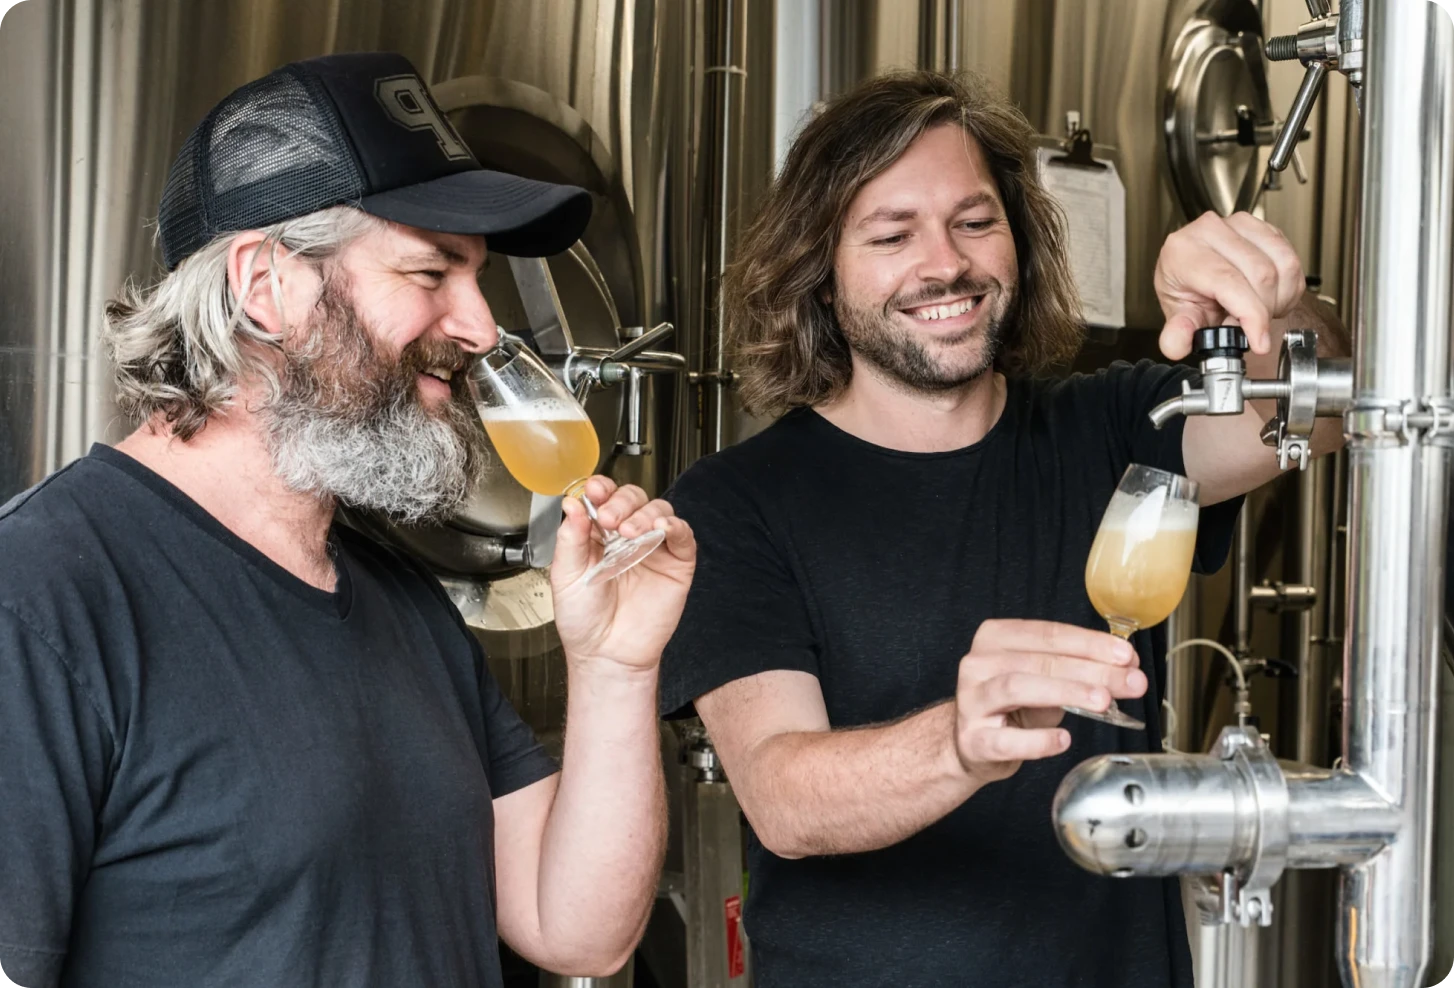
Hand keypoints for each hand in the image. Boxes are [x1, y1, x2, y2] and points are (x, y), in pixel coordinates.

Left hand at [550, 477, 696, 674]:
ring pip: (658, 510)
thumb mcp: (566, 576)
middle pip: (633, 498)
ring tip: (630, 532)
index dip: (601, 489)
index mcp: (598, 535)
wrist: (606, 655)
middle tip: (609, 518)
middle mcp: (627, 537)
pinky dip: (675, 526)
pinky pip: (683, 536)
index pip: (604, 498)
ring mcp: (653, 549)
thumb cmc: (584, 620)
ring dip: (644, 513)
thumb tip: (571, 504)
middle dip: (621, 501)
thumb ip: (570, 539)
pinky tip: (661, 529)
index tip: (593, 490)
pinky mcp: (676, 564)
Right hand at [953, 620, 1147, 785]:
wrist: (973, 746)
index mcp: (996, 638)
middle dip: (1090, 669)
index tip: (1127, 656)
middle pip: (1038, 660)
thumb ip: (1077, 672)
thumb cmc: (1012, 708)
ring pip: (1017, 687)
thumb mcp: (1043, 682)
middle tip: (1129, 680)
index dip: (1090, 643)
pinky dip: (1037, 740)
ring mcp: (971, 701)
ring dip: (1065, 692)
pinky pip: (1005, 739)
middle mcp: (978, 664)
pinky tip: (1063, 740)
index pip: (1048, 634)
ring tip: (1102, 701)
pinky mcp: (972, 740)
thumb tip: (1125, 668)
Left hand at [1155, 211, 1305, 359]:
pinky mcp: (1264, 227)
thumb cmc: (1187, 289)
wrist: (1195, 270)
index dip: (1251, 315)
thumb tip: (1176, 345)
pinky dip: (1290, 287)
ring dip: (1280, 299)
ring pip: (1283, 266)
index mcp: (1183, 250)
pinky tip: (1272, 297)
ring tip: (1262, 311)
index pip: (1228, 282)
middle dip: (1265, 311)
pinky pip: (1292, 259)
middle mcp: (1211, 230)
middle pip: (1262, 275)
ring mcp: (1240, 224)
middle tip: (1254, 327)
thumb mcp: (1178, 313)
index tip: (1259, 342)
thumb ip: (1178, 331)